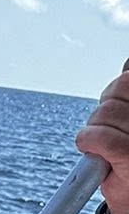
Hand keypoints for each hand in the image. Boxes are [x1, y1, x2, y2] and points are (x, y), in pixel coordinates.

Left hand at [77, 59, 128, 213]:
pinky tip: (89, 149)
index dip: (119, 88)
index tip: (116, 105)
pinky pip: (101, 137)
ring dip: (94, 125)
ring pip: (106, 112)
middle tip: (106, 128)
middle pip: (118, 89)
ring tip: (102, 143)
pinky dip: (88, 140)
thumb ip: (128, 98)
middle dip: (104, 108)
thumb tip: (127, 65)